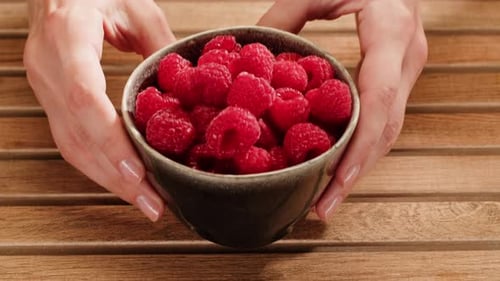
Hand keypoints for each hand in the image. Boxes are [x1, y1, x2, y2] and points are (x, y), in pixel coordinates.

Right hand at [24, 0, 175, 220]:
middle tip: (153, 203)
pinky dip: (99, 166)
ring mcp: (45, 85)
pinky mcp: (51, 98)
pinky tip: (124, 180)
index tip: (137, 172)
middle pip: (78, 136)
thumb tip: (190, 84)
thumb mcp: (135, 7)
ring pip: (71, 147)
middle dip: (116, 177)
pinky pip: (71, 140)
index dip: (110, 141)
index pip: (83, 98)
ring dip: (109, 180)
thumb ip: (161, 45)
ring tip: (146, 201)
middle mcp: (48, 67)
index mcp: (66, 36)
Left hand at [258, 0, 427, 219]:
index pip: (378, 97)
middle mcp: (407, 57)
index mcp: (391, 32)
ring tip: (327, 197)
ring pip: (388, 130)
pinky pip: (383, 119)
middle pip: (386, 128)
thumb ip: (283, 16)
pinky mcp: (398, 77)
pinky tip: (339, 166)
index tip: (336, 180)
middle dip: (356, 171)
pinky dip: (361, 146)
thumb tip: (246, 49)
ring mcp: (407, 69)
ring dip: (359, 166)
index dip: (359, 144)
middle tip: (323, 206)